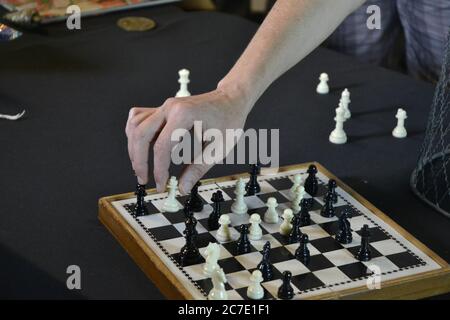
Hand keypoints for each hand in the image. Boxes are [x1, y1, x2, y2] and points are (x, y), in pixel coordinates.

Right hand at [126, 87, 252, 193]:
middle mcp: (170, 107)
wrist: (231, 100)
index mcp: (184, 115)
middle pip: (141, 134)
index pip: (162, 146)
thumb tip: (182, 188)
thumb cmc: (229, 120)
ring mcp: (164, 106)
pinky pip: (139, 118)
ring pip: (135, 125)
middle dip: (139, 160)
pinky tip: (140, 148)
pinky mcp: (163, 109)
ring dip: (134, 148)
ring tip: (140, 167)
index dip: (159, 170)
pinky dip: (135, 134)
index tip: (162, 185)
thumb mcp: (218, 148)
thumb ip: (198, 169)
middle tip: (144, 179)